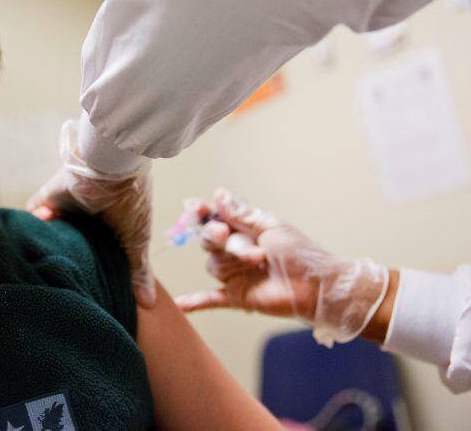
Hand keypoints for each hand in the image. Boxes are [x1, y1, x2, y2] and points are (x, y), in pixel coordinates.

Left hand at [27, 121, 155, 307]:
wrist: (111, 166)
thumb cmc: (130, 202)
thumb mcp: (136, 240)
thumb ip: (138, 270)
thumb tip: (148, 305)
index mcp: (111, 225)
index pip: (98, 250)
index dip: (91, 267)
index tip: (85, 287)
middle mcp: (88, 216)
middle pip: (73, 240)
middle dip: (66, 255)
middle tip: (57, 278)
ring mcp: (68, 204)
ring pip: (53, 228)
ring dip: (48, 240)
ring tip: (42, 264)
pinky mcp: (51, 195)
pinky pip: (36, 210)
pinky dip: (32, 222)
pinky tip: (28, 242)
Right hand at [175, 189, 388, 346]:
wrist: (318, 286)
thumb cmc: (301, 254)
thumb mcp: (271, 227)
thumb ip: (241, 215)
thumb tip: (218, 194)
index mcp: (243, 231)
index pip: (214, 219)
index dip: (204, 214)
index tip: (199, 209)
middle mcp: (234, 251)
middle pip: (209, 241)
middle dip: (217, 237)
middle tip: (225, 234)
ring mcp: (234, 274)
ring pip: (214, 265)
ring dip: (234, 261)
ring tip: (258, 260)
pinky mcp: (236, 296)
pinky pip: (210, 299)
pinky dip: (195, 302)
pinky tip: (179, 304)